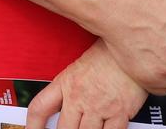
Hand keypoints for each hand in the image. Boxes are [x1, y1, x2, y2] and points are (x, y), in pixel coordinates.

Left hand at [27, 40, 146, 128]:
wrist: (132, 44)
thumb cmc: (109, 53)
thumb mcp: (80, 65)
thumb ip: (70, 86)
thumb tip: (63, 102)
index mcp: (66, 83)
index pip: (40, 108)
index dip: (33, 125)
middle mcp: (80, 97)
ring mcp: (99, 106)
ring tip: (88, 127)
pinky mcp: (119, 113)